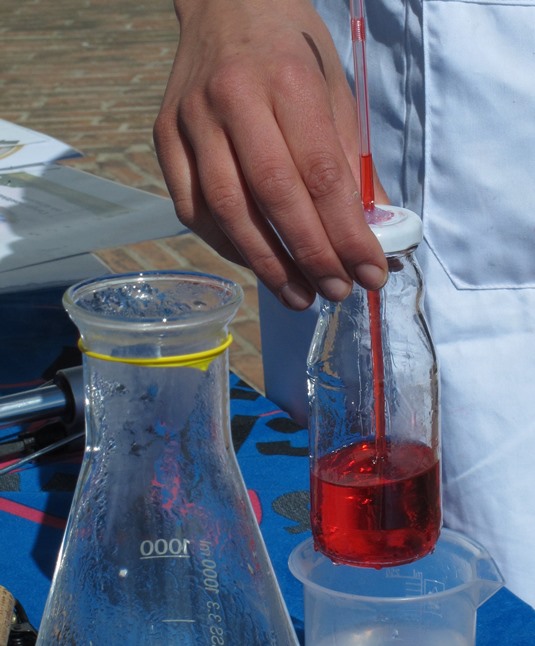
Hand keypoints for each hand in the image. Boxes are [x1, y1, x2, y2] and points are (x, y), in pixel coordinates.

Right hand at [154, 0, 387, 309]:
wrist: (225, 5)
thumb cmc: (289, 48)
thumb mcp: (335, 90)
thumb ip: (352, 161)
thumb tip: (372, 230)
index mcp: (287, 80)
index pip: (321, 173)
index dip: (347, 233)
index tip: (370, 272)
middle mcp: (233, 99)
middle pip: (272, 196)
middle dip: (309, 255)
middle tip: (334, 292)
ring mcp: (191, 120)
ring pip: (226, 209)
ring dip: (266, 263)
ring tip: (298, 295)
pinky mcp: (164, 138)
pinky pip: (192, 208)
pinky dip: (227, 244)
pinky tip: (256, 263)